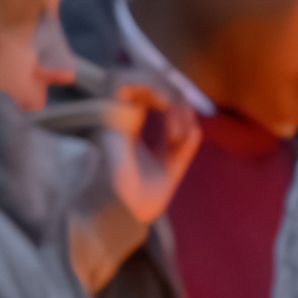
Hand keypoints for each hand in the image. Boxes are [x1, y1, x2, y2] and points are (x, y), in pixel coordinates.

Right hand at [75, 82, 202, 275]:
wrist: (117, 222)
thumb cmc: (135, 205)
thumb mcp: (167, 173)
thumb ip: (180, 150)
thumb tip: (194, 125)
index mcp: (128, 128)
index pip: (150, 94)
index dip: (174, 103)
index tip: (185, 132)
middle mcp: (116, 116)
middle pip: (144, 79)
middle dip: (172, 93)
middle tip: (183, 121)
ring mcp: (108, 114)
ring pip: (136, 75)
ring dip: (163, 89)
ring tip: (176, 114)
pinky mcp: (102, 115)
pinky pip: (124, 82)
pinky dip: (152, 90)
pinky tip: (166, 110)